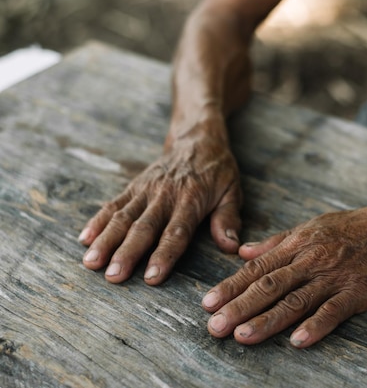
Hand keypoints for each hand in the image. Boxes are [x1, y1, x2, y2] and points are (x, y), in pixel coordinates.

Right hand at [79, 137, 241, 284]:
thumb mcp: (232, 190)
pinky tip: (84, 239)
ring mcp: (146, 190)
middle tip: (113, 276)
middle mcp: (165, 195)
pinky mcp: (134, 186)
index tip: (151, 277)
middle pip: (143, 227)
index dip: (164, 255)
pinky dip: (98, 221)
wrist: (196, 139)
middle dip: (127, 253)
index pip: (176, 232)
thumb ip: (228, 218)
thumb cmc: (217, 171)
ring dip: (106, 240)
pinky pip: (113, 204)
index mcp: (191, 199)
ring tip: (91, 263)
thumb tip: (230, 246)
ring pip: (122, 216)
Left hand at [202, 201, 366, 347]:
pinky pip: (334, 311)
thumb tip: (242, 251)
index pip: (258, 267)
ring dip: (268, 320)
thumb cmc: (356, 227)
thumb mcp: (314, 226)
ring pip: (296, 300)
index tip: (207, 303)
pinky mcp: (358, 290)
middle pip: (270, 285)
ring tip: (242, 336)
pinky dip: (316, 325)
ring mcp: (335, 276)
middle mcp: (312, 259)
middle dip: (239, 307)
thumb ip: (277, 242)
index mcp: (299, 243)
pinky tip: (297, 341)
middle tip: (214, 327)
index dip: (231, 286)